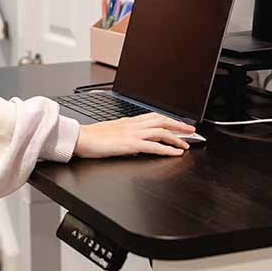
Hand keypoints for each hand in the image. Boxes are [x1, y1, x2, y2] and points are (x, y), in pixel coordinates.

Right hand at [73, 113, 194, 158]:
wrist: (80, 138)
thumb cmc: (91, 138)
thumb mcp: (111, 133)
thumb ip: (123, 136)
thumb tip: (132, 142)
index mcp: (128, 122)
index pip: (154, 117)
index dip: (168, 120)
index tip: (178, 124)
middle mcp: (133, 125)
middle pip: (162, 121)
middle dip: (178, 125)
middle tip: (191, 131)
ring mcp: (133, 134)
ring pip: (161, 132)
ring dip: (177, 138)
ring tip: (186, 144)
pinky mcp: (130, 144)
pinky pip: (154, 146)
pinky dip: (167, 149)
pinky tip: (175, 153)